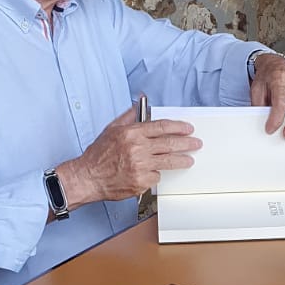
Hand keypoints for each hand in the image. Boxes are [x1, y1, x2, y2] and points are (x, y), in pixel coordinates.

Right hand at [56, 107, 201, 207]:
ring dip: (182, 160)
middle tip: (196, 144)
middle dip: (187, 143)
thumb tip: (140, 102)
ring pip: (168, 162)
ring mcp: (140, 166)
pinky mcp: (140, 182)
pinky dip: (155, 175)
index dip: (178, 127)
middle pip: (170, 144)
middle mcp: (137, 148)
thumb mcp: (112, 129)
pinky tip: (151, 173)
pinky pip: (156, 177)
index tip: (188, 128)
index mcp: (131, 133)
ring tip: (189, 160)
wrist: (88, 177)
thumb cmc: (98, 154)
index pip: (161, 127)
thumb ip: (129, 115)